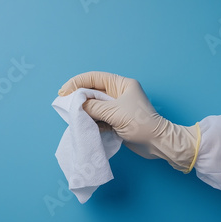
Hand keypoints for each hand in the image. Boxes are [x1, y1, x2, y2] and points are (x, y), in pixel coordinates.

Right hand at [58, 71, 199, 172]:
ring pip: (94, 105)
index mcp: (121, 84)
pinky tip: (83, 124)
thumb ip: (94, 107)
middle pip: (93, 91)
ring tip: (71, 115)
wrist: (157, 143)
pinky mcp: (116, 120)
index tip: (63, 91)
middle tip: (63, 104)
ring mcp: (117, 107)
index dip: (77, 82)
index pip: (94, 78)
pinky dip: (91, 120)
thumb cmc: (141, 123)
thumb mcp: (114, 113)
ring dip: (84, 110)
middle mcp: (118, 93)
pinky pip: (98, 117)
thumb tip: (77, 104)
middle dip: (78, 97)